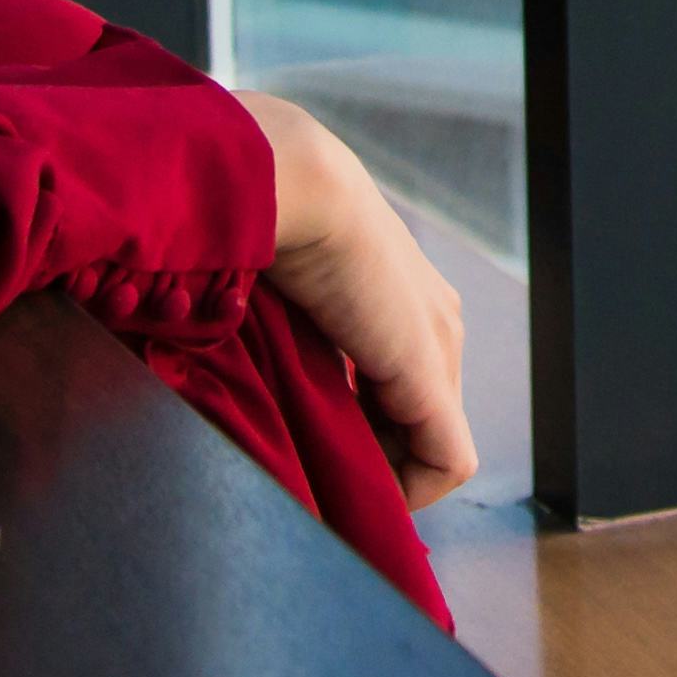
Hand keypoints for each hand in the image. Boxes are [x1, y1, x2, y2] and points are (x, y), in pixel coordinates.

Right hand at [246, 92, 477, 506]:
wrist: (285, 181)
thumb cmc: (257, 216)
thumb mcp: (273, 282)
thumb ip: (279, 328)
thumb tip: (229, 365)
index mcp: (398, 295)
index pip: (397, 386)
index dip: (357, 428)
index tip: (304, 444)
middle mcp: (434, 320)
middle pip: (416, 419)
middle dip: (370, 456)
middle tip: (311, 476)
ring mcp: (439, 345)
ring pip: (431, 442)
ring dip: (381, 474)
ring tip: (326, 488)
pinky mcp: (429, 373)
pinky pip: (446, 459)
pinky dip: (407, 491)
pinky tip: (356, 495)